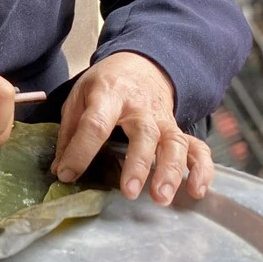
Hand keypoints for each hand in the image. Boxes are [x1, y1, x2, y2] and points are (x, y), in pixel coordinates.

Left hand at [50, 52, 213, 204]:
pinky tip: (197, 190)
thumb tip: (61, 169)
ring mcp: (163, 119)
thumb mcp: (80, 96)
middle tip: (130, 192)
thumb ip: (70, 132)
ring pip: (173, 143)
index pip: (96, 124)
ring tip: (161, 197)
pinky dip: (201, 169)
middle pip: (144, 134)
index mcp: (109, 95)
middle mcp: (141, 107)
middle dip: (138, 164)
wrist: (140, 64)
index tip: (67, 174)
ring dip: (171, 171)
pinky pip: (196, 148)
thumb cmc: (106, 85)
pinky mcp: (178, 129)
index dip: (80, 151)